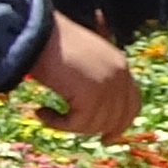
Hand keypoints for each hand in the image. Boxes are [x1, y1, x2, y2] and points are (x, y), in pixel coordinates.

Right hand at [24, 16, 136, 138]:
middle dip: (93, 128)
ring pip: (95, 123)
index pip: (133, 102)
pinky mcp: (93, 94)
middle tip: (67, 126)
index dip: (122, 122)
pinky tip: (41, 111)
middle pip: (116, 118)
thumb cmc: (47, 42)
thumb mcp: (78, 61)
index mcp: (119, 64)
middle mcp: (120, 74)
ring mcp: (109, 84)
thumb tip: (87, 112)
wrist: (34, 30)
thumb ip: (90, 82)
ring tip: (46, 112)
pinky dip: (57, 123)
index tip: (107, 138)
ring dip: (69, 124)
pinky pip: (77, 124)